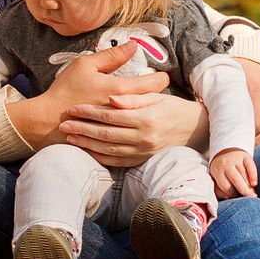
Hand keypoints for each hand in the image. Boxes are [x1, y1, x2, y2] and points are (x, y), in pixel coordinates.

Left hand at [59, 91, 203, 165]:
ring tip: (70, 138)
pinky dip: (100, 157)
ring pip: (108, 150)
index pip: (110, 116)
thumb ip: (133, 98)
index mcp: (146, 119)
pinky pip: (117, 161)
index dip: (89, 112)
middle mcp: (144, 138)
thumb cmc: (174, 107)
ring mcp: (143, 152)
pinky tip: (87, 151)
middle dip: (82, 129)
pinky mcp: (143, 160)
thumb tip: (111, 98)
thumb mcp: (156, 97)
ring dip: (87, 144)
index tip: (73, 108)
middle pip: (106, 134)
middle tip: (64, 124)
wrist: (195, 129)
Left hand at [209, 147, 257, 197]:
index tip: (236, 199)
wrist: (226, 153)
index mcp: (217, 171)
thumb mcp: (217, 179)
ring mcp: (236, 159)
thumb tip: (229, 199)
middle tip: (250, 199)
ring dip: (249, 186)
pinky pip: (251, 167)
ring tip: (252, 194)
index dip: (232, 194)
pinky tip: (254, 184)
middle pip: (236, 180)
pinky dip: (253, 176)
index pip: (226, 186)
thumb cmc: (222, 171)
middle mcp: (226, 164)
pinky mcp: (245, 156)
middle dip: (244, 191)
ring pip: (244, 175)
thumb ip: (220, 190)